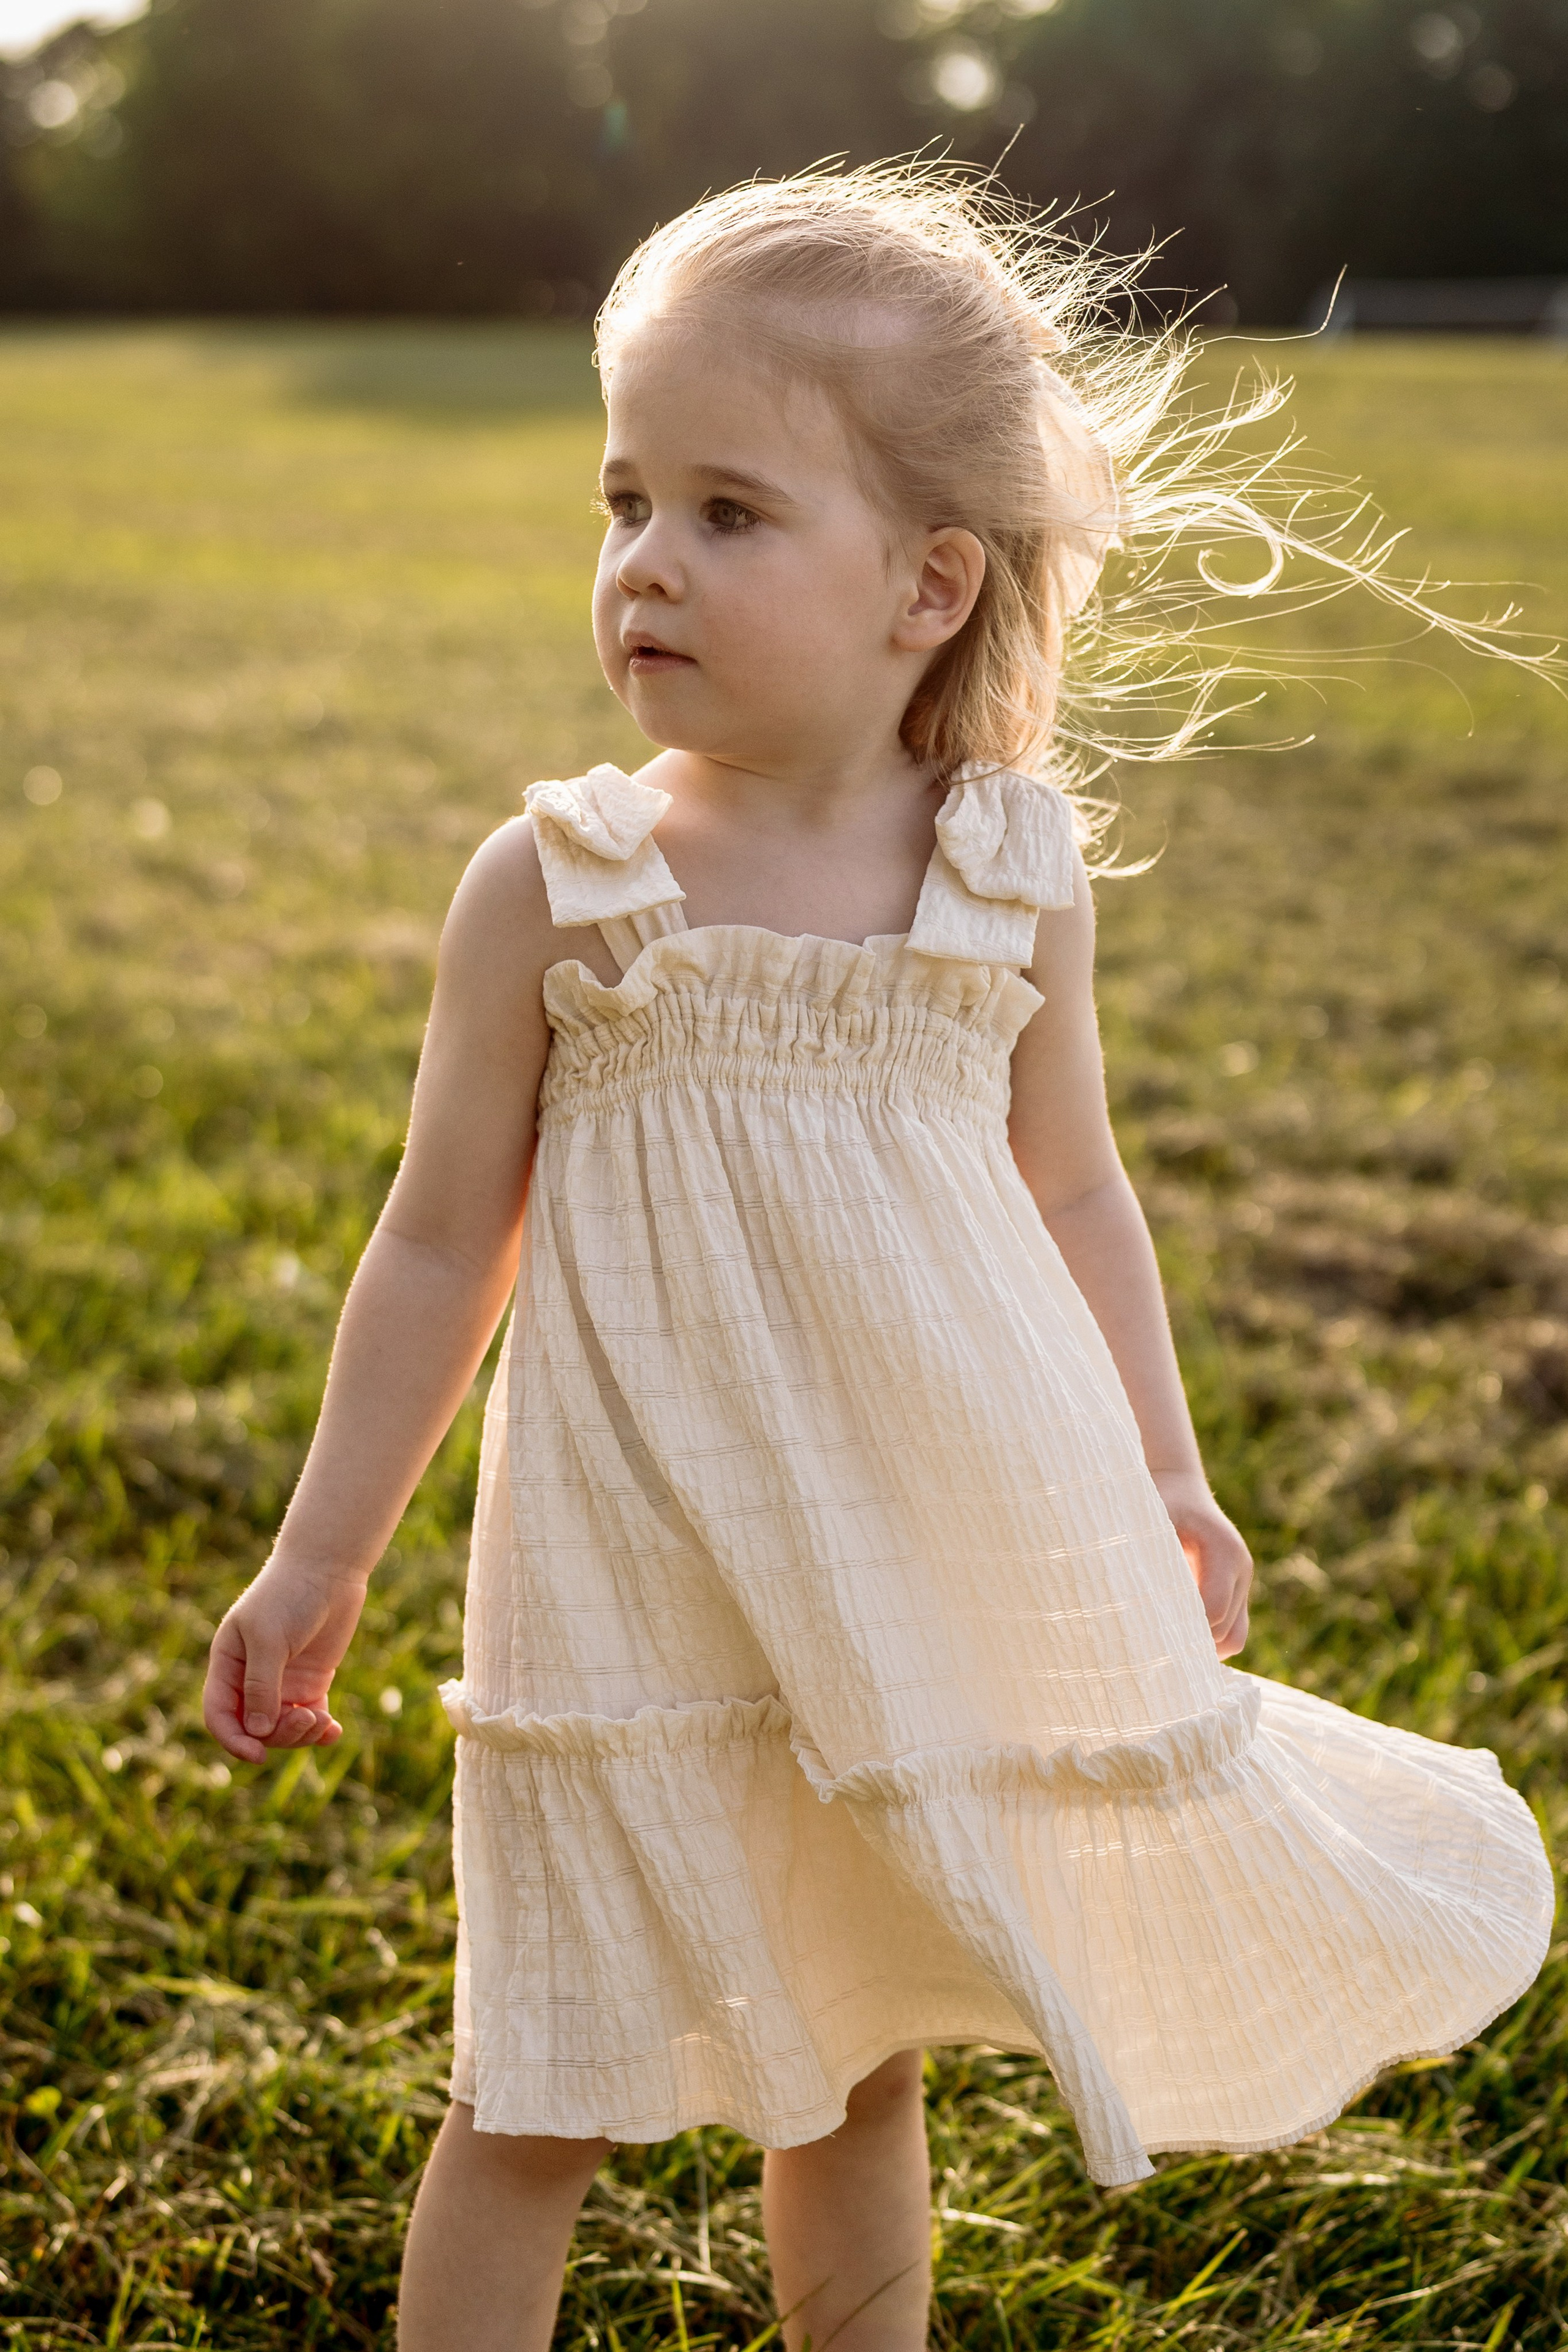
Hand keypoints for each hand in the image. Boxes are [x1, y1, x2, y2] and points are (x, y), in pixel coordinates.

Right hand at [202, 1557, 366, 1764]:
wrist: (328, 1569)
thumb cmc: (290, 1595)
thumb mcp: (269, 1638)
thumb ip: (261, 1685)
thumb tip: (258, 1733)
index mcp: (228, 1664)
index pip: (220, 1715)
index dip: (233, 1740)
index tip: (258, 1755)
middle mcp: (251, 1678)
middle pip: (255, 1728)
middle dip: (279, 1735)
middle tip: (306, 1718)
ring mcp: (282, 1682)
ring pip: (283, 1728)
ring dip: (301, 1733)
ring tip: (324, 1721)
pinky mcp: (310, 1681)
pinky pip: (309, 1717)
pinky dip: (320, 1729)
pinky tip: (333, 1731)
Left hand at [1150, 1469, 1252, 1659]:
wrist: (1179, 1487)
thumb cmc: (1158, 1502)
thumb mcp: (1150, 1521)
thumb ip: (1146, 1555)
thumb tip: (1133, 1602)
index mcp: (1224, 1551)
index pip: (1213, 1608)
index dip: (1185, 1627)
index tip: (1150, 1631)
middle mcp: (1241, 1569)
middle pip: (1225, 1630)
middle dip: (1192, 1642)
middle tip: (1152, 1647)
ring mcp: (1242, 1583)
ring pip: (1235, 1638)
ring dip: (1203, 1648)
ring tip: (1166, 1647)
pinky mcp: (1236, 1594)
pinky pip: (1233, 1632)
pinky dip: (1209, 1642)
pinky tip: (1177, 1639)